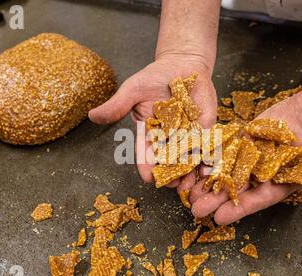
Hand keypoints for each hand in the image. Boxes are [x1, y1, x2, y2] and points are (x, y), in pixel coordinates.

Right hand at [88, 54, 217, 190]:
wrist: (183, 64)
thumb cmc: (154, 77)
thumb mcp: (133, 90)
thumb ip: (117, 105)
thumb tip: (92, 116)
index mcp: (149, 134)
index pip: (146, 154)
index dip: (147, 167)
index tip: (149, 178)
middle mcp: (168, 140)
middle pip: (167, 162)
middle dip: (170, 176)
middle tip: (173, 185)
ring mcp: (188, 136)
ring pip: (188, 159)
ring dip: (190, 172)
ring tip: (191, 182)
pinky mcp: (205, 130)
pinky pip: (207, 146)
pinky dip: (209, 158)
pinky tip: (210, 168)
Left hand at [190, 82, 301, 224]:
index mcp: (285, 180)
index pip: (260, 198)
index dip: (240, 208)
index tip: (219, 218)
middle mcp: (266, 169)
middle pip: (238, 187)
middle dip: (216, 199)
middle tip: (195, 209)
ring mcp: (256, 151)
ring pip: (228, 167)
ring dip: (209, 179)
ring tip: (188, 189)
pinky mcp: (249, 133)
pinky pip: (228, 142)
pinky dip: (213, 151)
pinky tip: (195, 160)